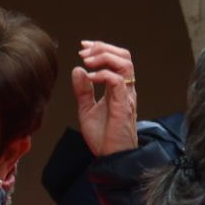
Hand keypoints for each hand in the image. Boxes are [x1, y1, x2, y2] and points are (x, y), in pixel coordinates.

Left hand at [72, 39, 139, 156]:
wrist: (111, 157)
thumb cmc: (104, 138)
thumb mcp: (87, 110)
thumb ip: (83, 91)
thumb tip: (78, 70)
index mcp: (119, 89)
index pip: (117, 59)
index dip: (101, 48)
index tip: (83, 48)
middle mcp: (126, 89)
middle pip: (124, 55)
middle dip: (102, 48)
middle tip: (84, 52)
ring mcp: (126, 96)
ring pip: (124, 63)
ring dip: (104, 56)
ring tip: (87, 61)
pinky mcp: (123, 104)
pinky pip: (117, 80)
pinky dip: (102, 74)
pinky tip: (90, 78)